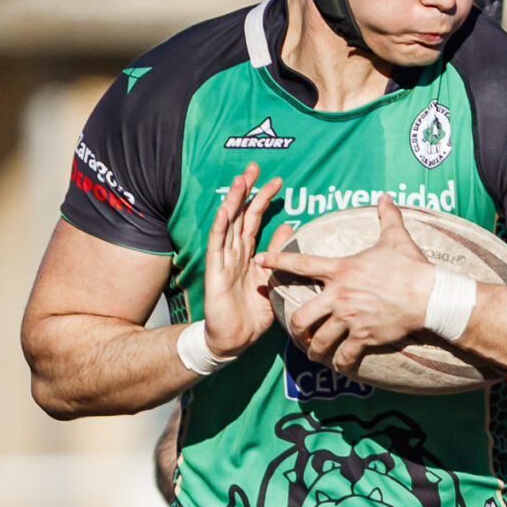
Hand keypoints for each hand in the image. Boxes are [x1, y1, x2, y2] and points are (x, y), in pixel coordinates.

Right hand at [199, 164, 287, 360]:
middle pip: (241, 214)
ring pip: (228, 223)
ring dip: (233, 201)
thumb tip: (290, 227)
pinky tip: (226, 210)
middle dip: (248, 190)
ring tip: (241, 180)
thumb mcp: (274, 280)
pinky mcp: (215, 271)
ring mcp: (224, 259)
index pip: (256, 219)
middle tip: (255, 167)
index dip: (264, 200)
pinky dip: (221, 226)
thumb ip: (280, 255)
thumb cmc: (254, 314)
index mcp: (250, 254)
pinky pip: (217, 245)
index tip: (277, 181)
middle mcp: (235, 252)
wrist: (235, 339)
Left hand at [261, 196, 436, 375]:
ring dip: (314, 349)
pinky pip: (345, 355)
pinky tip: (339, 366)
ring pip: (319, 339)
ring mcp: (350, 318)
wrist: (430, 296)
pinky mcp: (364, 337)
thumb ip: (387, 216)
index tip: (260, 261)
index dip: (277, 261)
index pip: (301, 264)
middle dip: (296, 327)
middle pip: (301, 316)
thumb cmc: (412, 266)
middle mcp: (339, 296)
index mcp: (341, 270)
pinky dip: (340, 363)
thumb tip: (385, 197)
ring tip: (314, 352)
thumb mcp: (397, 237)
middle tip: (297, 331)